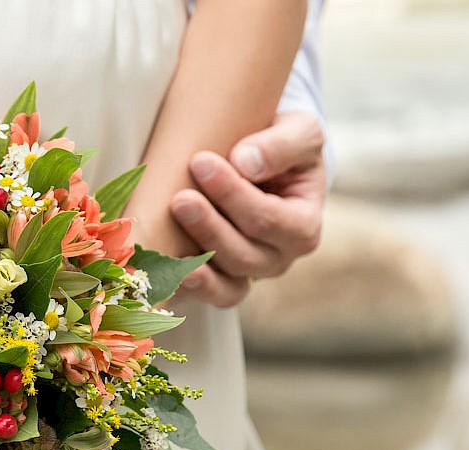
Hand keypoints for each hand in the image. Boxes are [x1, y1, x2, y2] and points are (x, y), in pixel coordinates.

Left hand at [170, 111, 326, 306]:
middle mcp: (278, 258)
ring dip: (194, 259)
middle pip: (244, 255)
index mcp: (303, 226)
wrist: (262, 163)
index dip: (233, 194)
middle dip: (210, 226)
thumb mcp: (299, 132)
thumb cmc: (282, 146)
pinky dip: (188, 288)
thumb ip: (282, 144)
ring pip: (226, 282)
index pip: (268, 218)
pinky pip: (209, 297)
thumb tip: (245, 162)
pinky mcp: (221, 281)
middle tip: (180, 198)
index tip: (200, 162)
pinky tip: (166, 270)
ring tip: (166, 234)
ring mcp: (248, 273)